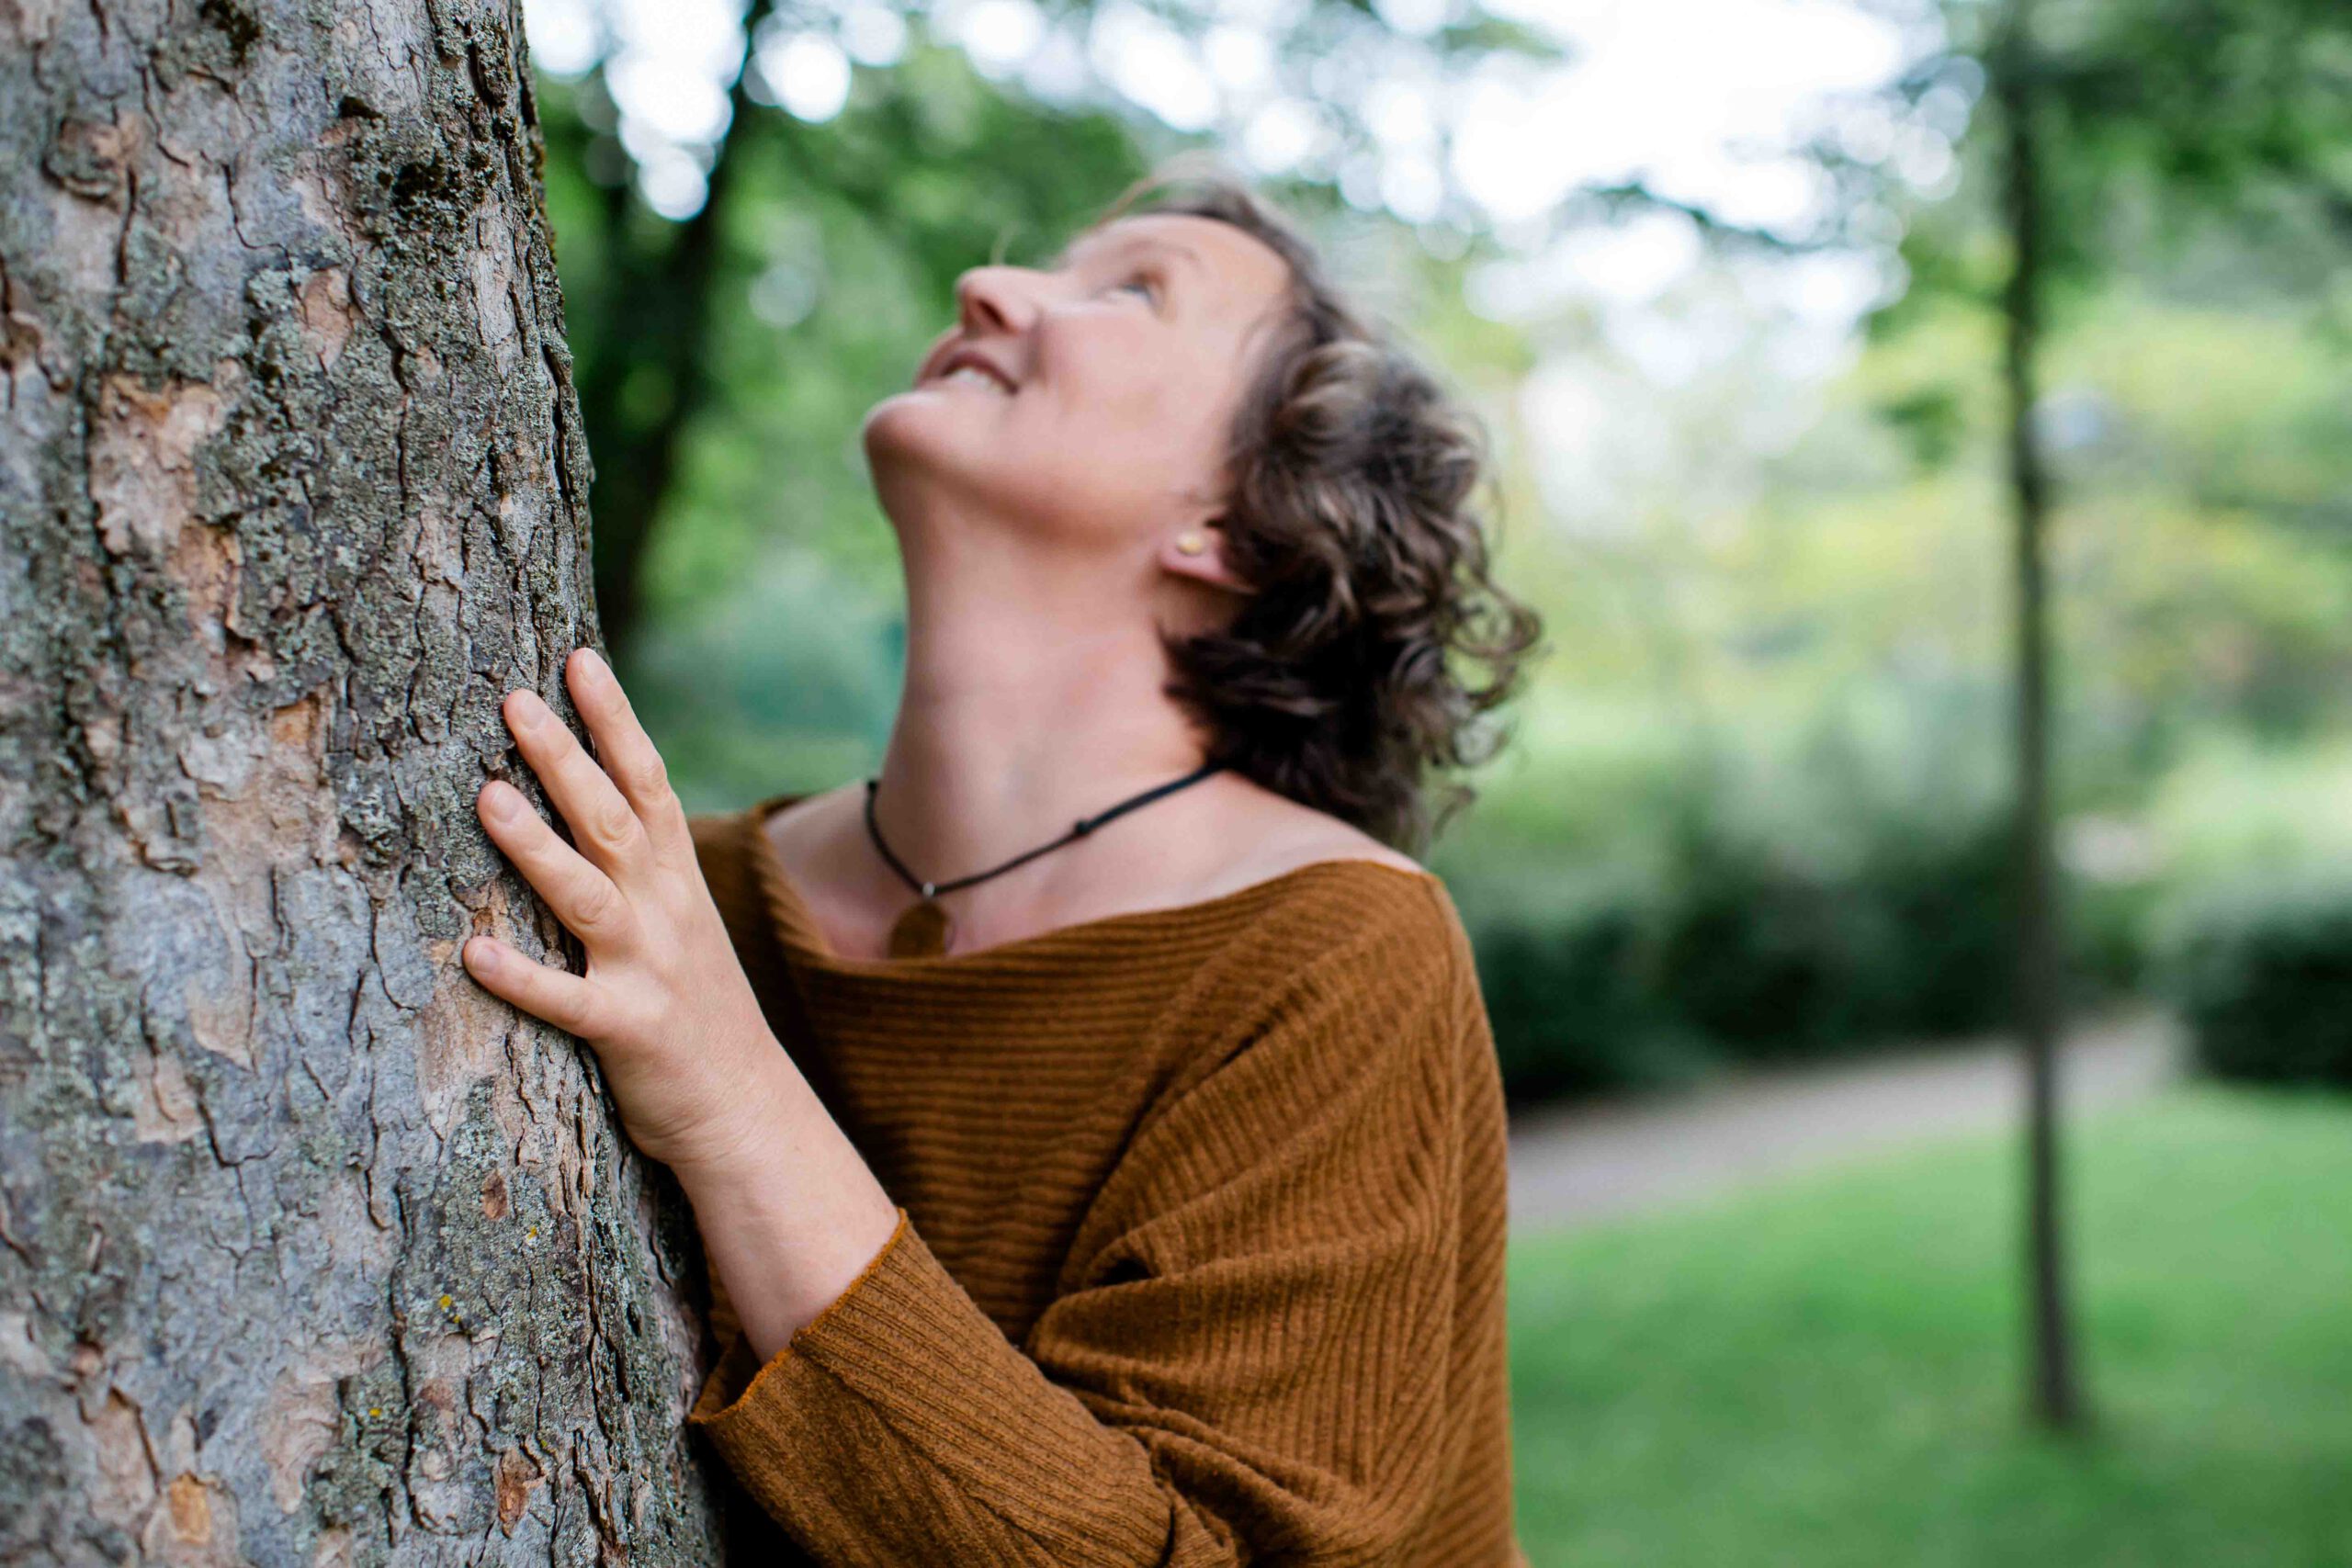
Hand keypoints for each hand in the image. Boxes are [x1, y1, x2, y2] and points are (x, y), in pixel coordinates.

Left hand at [463, 645, 782, 1172]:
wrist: (746, 1110)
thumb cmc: (696, 1009)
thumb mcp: (681, 921)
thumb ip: (638, 865)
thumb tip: (580, 794)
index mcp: (677, 880)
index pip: (647, 780)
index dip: (614, 719)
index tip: (576, 659)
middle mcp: (665, 911)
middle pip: (611, 820)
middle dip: (564, 758)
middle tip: (514, 701)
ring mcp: (648, 969)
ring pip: (587, 896)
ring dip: (537, 847)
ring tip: (488, 798)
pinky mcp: (627, 1031)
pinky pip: (567, 1001)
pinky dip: (522, 977)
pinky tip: (473, 952)